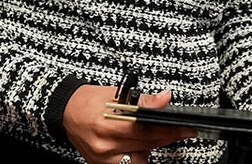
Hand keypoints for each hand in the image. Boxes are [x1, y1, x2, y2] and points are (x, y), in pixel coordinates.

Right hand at [63, 84, 195, 163]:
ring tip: (157, 135)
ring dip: (152, 146)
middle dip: (167, 137)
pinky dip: (136, 154)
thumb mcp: (116, 94)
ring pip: (140, 156)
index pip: (148, 130)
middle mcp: (105, 145)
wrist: (64, 111)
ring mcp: (102, 158)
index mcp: (108, 124)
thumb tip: (165, 99)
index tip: (187, 129)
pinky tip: (139, 145)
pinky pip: (126, 163)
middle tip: (182, 131)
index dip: (171, 130)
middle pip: (147, 145)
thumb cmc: (87, 100)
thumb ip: (143, 100)